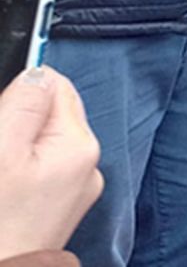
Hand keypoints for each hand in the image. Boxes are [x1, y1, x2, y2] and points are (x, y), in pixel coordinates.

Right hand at [0, 67, 103, 259]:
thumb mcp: (1, 152)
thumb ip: (24, 105)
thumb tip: (39, 70)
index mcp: (78, 144)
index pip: (55, 85)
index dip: (19, 91)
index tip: (0, 115)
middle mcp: (87, 163)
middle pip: (49, 114)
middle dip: (15, 121)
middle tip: (0, 155)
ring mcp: (75, 189)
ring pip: (40, 143)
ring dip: (16, 146)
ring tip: (2, 175)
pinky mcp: (59, 208)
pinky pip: (39, 170)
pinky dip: (19, 169)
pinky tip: (6, 188)